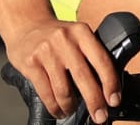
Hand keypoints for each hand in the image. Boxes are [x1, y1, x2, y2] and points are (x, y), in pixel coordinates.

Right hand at [6, 19, 121, 121]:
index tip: (114, 100)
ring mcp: (46, 51)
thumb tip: (107, 88)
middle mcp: (64, 39)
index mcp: (81, 32)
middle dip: (94, 102)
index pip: (101, 60)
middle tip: (100, 116)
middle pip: (83, 77)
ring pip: (64, 90)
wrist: (25, 24)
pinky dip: (54, 107)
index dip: (110, 83)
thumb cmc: (55, 36)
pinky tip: (58, 110)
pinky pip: (46, 93)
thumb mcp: (76, 36)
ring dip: (70, 107)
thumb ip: (90, 55)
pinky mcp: (31, 63)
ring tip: (72, 110)